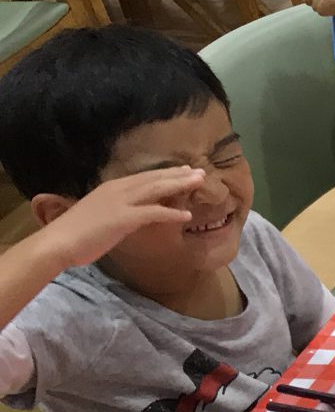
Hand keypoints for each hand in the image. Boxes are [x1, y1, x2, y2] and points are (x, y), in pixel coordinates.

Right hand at [35, 169, 202, 266]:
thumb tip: (130, 213)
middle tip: (200, 172)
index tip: (183, 169)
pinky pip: (153, 213)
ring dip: (180, 185)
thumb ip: (115, 209)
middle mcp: (117, 190)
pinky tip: (187, 215)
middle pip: (154, 178)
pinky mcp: (123, 218)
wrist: (57, 242)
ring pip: (156, 189)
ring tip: (199, 183)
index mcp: (111, 188)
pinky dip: (171, 213)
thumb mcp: (98, 213)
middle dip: (179, 174)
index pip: (144, 177)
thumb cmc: (75, 232)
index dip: (165, 173)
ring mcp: (120, 202)